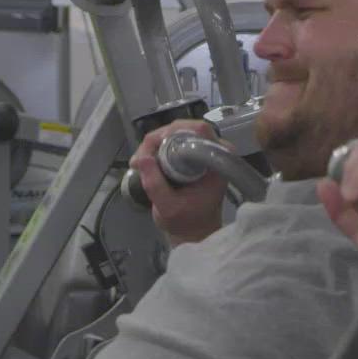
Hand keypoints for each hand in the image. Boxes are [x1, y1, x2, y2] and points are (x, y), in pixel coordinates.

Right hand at [130, 120, 225, 246]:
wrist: (195, 231)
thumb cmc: (187, 222)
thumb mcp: (168, 207)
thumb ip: (155, 185)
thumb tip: (142, 158)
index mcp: (218, 161)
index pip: (199, 131)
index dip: (172, 134)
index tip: (151, 150)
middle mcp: (215, 150)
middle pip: (183, 128)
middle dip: (157, 140)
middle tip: (140, 159)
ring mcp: (203, 149)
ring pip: (175, 132)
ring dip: (154, 144)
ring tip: (139, 163)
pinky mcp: (192, 153)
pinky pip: (173, 141)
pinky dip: (157, 148)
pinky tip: (145, 162)